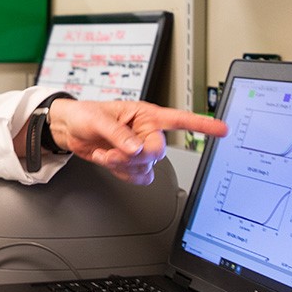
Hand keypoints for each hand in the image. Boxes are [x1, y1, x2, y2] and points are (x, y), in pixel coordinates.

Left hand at [46, 99, 227, 184]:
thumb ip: (119, 135)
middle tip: (114, 150)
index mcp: (145, 115)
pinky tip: (109, 160)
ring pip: (148, 168)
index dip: (202, 125)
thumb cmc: (84, 114)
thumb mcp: (99, 120)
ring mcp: (140, 149)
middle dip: (134, 156)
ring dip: (125, 166)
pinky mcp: (131, 163)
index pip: (179, 120)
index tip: (222, 129)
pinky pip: (138, 177)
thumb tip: (136, 148)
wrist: (69, 130)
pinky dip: (122, 174)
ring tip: (107, 153)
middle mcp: (146, 132)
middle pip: (158, 152)